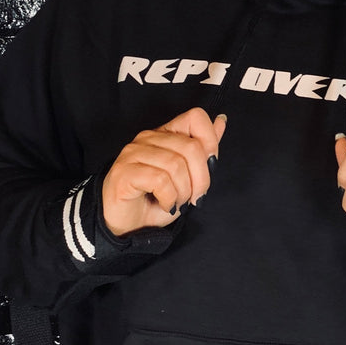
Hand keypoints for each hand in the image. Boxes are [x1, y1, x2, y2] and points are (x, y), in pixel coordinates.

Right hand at [102, 108, 225, 235]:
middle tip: (194, 198)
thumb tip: (221, 121)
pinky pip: (160, 180)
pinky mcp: (124, 171)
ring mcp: (133, 152)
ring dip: (183, 192)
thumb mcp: (187, 177)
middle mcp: (148, 138)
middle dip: (201, 179)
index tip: (210, 166)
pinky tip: (164, 204)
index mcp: (165, 134)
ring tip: (176, 202)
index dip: (210, 141)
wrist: (126, 227)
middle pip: (192, 147)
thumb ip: (202, 151)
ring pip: (176, 165)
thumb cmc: (154, 201)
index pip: (195, 117)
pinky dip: (169, 197)